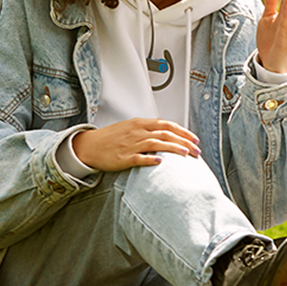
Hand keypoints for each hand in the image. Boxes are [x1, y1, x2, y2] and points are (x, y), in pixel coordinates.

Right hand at [72, 118, 200, 170]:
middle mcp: (137, 132)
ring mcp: (130, 144)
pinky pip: (139, 158)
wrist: (90, 146)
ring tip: (185, 153)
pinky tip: (161, 162)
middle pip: (165, 134)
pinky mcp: (123, 157)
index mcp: (140, 123)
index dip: (183, 131)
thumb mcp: (131, 127)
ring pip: (155, 143)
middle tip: (196, 149)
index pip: (167, 124)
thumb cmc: (111, 138)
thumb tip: (168, 133)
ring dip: (172, 148)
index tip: (195, 139)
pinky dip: (150, 159)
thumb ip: (149, 129)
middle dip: (183, 141)